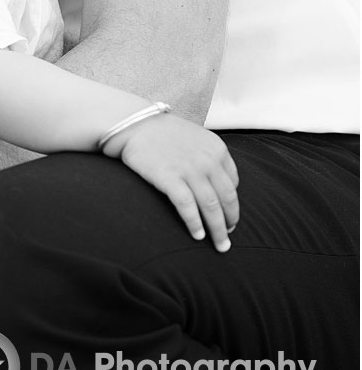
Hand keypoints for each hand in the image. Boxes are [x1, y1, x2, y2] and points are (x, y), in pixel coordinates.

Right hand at [103, 115, 238, 251]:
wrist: (136, 123)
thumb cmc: (164, 132)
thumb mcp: (196, 138)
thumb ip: (210, 157)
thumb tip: (217, 185)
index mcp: (217, 149)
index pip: (233, 184)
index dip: (232, 204)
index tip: (228, 216)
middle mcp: (208, 160)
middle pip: (227, 199)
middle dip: (230, 222)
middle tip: (228, 237)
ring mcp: (190, 170)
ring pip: (211, 207)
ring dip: (218, 230)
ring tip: (219, 245)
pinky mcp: (170, 178)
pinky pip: (188, 207)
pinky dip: (195, 224)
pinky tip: (197, 236)